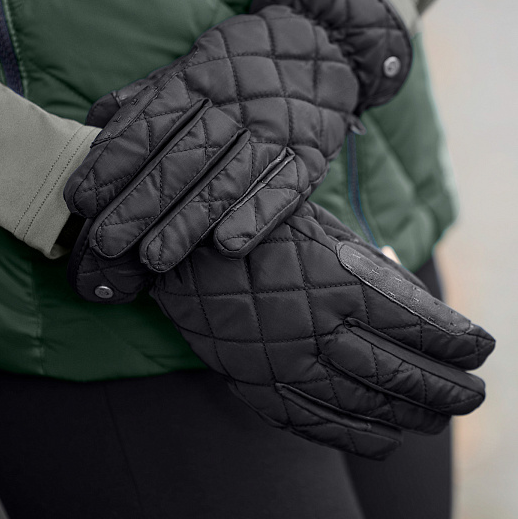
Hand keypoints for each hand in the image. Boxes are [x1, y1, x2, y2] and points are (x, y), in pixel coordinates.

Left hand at [64, 0, 410, 276]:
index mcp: (199, 79)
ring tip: (155, 258)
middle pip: (182, 159)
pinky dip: (257, 215)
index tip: (83, 199)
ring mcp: (274, 130)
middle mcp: (234, 105)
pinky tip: (228, 245)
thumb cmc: (244, 63)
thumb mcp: (196, 62)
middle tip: (107, 243)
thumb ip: (151, 93)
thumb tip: (98, 118)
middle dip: (141, 203)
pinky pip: (285, 187)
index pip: (149, 124)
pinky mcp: (309, 153)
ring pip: (227, 179)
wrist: (322, 43)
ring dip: (189, 220)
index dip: (113, 163)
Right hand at [149, 202, 494, 458]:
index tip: (481, 348)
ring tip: (438, 418)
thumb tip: (424, 310)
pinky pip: (318, 425)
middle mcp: (316, 329)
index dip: (461, 343)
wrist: (188, 248)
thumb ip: (375, 273)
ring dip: (413, 417)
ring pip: (366, 407)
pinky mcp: (258, 387)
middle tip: (475, 395)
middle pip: (403, 375)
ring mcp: (285, 365)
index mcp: (340, 282)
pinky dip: (359, 438)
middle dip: (450, 391)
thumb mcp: (327, 232)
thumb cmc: (265, 229)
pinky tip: (385, 440)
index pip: (423, 325)